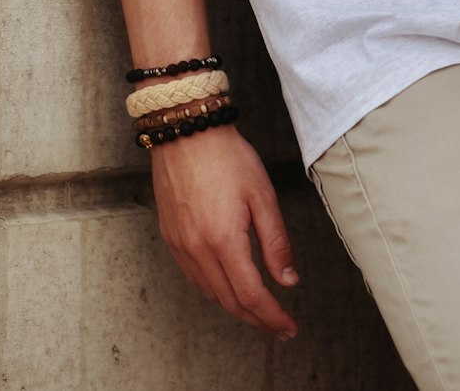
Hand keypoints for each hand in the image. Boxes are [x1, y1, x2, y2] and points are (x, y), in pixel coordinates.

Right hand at [151, 125, 299, 337]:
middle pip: (229, 302)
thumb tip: (288, 281)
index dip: (272, 317)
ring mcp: (180, 245)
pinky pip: (194, 276)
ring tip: (259, 311)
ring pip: (210, 292)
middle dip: (257, 319)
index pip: (251, 295)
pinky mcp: (170, 237)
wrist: (186, 131)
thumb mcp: (262, 195)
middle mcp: (197, 250)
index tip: (289, 328)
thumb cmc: (227, 157)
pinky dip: (215, 289)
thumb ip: (276, 242)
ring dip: (236, 307)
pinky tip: (229, 285)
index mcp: (223, 240)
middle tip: (279, 327)